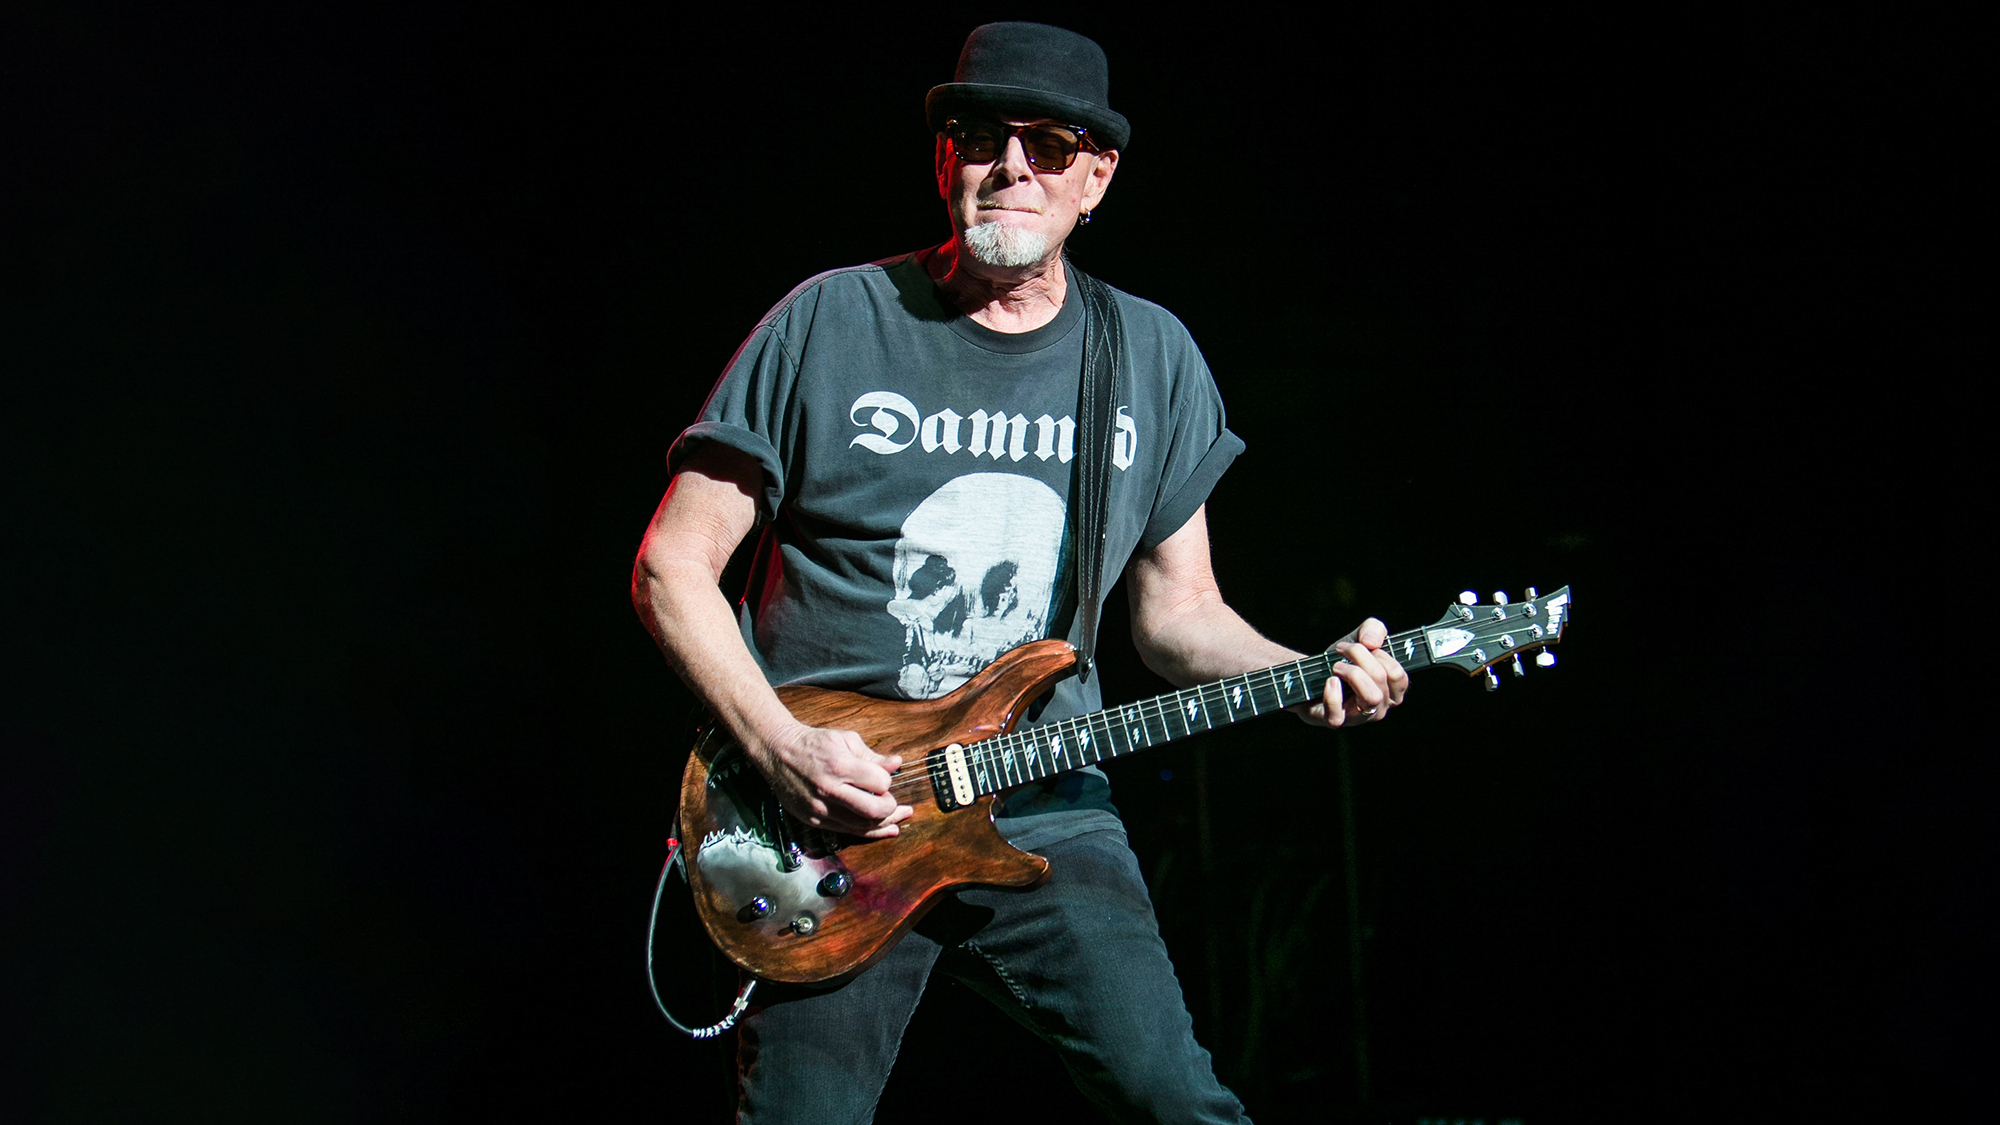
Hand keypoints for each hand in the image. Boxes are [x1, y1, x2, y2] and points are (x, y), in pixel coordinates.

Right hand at [748, 723, 913, 838]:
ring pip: (862, 827)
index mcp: (839, 766)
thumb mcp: (845, 740)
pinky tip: (886, 829)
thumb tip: (896, 764)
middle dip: (890, 808)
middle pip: (874, 811)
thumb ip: (872, 756)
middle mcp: (829, 790)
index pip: (880, 783)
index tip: (883, 778)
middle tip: (894, 802)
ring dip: (884, 824)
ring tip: (898, 819)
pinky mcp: (813, 820)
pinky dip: (868, 832)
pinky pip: (847, 832)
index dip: (887, 782)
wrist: (778, 753)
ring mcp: (820, 809)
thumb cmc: (814, 743)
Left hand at [1297, 617, 1408, 728]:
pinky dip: (1333, 694)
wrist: (1312, 674)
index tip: (1360, 644)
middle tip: (1341, 650)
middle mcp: (1380, 708)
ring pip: (1371, 696)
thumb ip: (1374, 629)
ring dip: (1352, 673)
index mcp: (1392, 691)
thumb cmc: (1343, 660)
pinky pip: (1338, 715)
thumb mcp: (1360, 638)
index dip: (1379, 654)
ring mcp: (1359, 718)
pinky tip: (1330, 680)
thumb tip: (1371, 643)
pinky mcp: (1335, 722)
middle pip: (1381, 678)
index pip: (1397, 674)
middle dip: (1359, 656)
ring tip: (1336, 666)